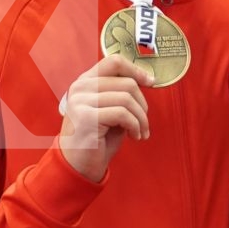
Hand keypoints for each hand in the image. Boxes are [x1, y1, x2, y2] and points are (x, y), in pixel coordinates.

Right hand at [57, 54, 153, 182]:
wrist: (78, 166)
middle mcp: (80, 88)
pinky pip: (123, 114)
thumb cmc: (97, 139)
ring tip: (140, 132)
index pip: (113, 62)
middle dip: (142, 104)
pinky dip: (135, 126)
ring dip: (141, 118)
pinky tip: (134, 136)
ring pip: (127, 98)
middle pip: (126, 83)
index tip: (150, 82)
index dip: (136, 70)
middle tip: (144, 122)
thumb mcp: (109, 109)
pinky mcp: (87, 117)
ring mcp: (81, 101)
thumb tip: (145, 80)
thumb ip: (119, 93)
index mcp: (85, 82)